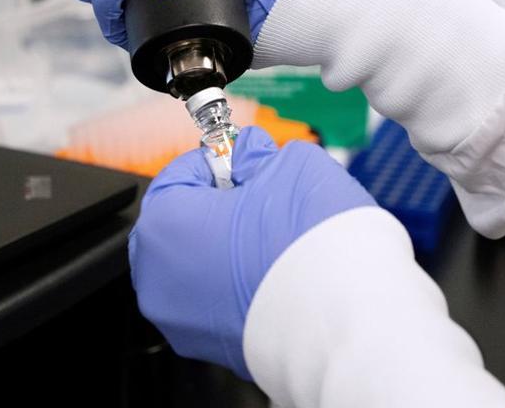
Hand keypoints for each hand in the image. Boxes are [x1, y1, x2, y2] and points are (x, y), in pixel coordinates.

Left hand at [128, 127, 374, 377]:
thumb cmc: (311, 242)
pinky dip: (242, 285)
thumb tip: (249, 155)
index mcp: (164, 225)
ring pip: (201, 267)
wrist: (345, 323)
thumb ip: (259, 153)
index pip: (180, 174)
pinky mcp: (214, 350)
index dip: (220, 161)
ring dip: (231, 247)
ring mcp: (183, 322)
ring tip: (280, 239)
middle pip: (185, 224)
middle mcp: (159, 279)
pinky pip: (220, 302)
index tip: (248, 162)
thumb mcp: (291, 165)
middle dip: (222, 206)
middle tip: (268, 198)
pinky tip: (281, 274)